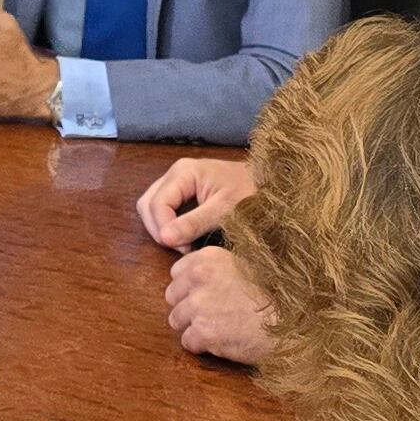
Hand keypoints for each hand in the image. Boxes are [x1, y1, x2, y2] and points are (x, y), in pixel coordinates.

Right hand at [136, 156, 251, 250]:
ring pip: (152, 207)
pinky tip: (186, 237)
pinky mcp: (184, 192)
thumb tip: (164, 238)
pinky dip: (169, 225)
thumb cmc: (251, 193)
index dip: (164, 229)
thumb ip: (194, 223)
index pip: (156, 203)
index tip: (183, 249)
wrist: (271, 185)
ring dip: (162, 228)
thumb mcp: (224, 211)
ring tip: (184, 244)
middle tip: (181, 248)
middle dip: (159, 229)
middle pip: (148, 204)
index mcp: (184, 172)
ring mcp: (179, 182)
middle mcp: (176, 173)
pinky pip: (164, 209)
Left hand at [166, 243, 277, 366]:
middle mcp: (198, 277)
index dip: (191, 287)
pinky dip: (202, 346)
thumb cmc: (275, 295)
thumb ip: (216, 268)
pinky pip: (188, 342)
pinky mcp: (203, 332)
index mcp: (207, 258)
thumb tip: (194, 278)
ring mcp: (199, 305)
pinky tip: (223, 341)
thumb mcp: (245, 265)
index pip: (177, 273)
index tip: (208, 295)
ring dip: (194, 327)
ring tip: (220, 328)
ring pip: (176, 321)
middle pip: (172, 297)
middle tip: (213, 315)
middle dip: (188, 307)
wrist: (293, 323)